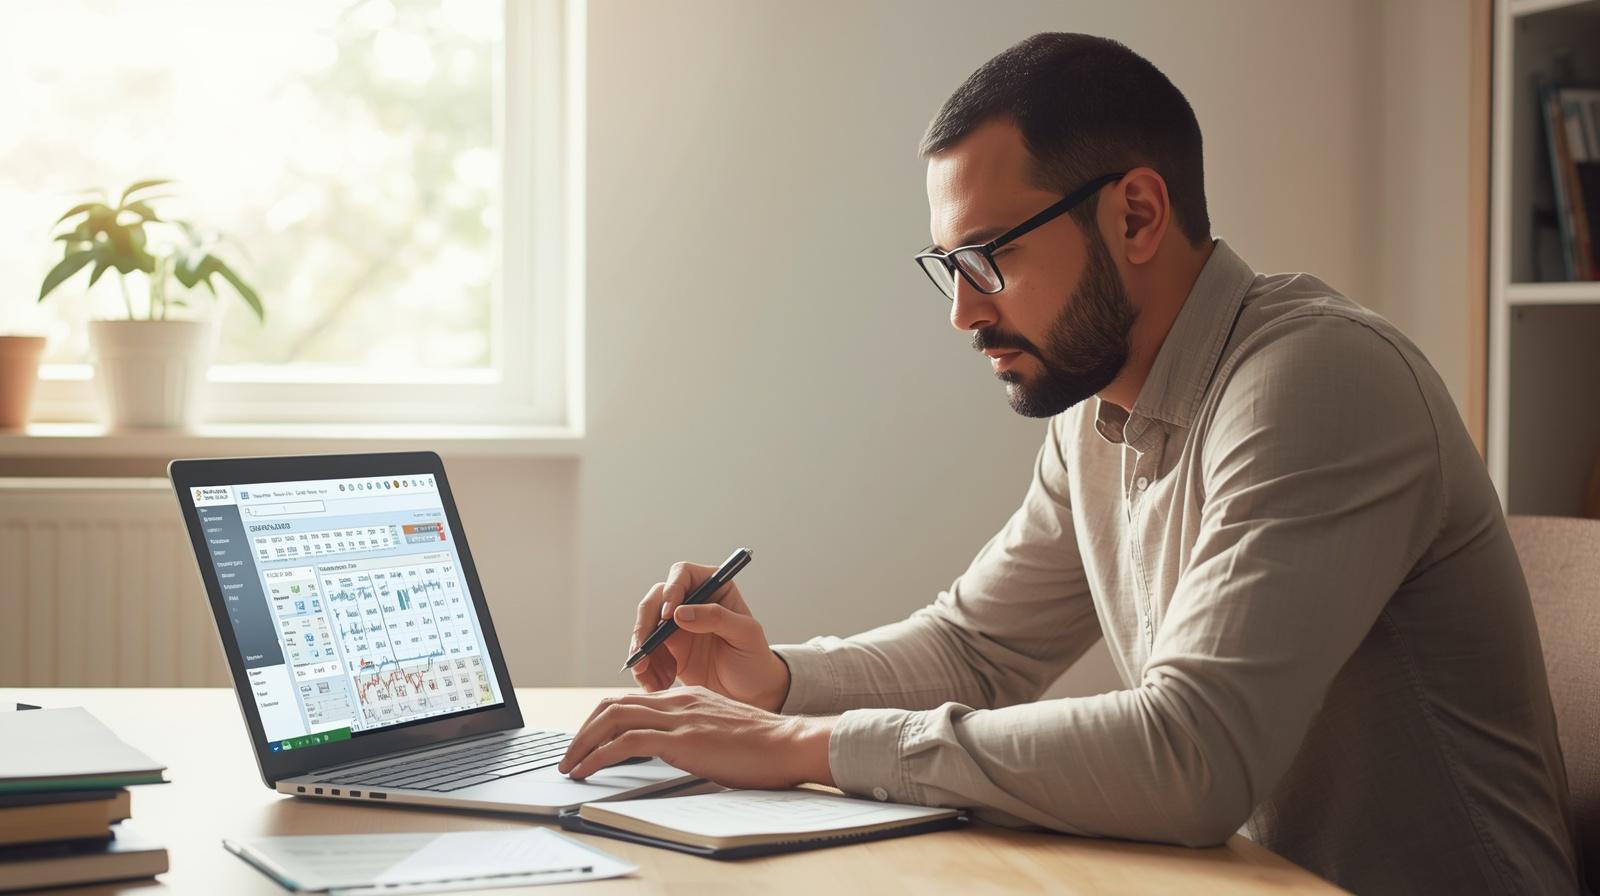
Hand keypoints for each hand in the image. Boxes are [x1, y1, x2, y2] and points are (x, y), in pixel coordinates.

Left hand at [557, 686, 835, 787]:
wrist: (789, 743)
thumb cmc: (763, 745)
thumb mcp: (720, 729)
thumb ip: (694, 730)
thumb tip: (671, 748)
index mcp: (686, 697)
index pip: (630, 700)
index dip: (601, 720)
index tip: (588, 742)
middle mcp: (677, 701)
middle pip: (612, 705)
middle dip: (583, 730)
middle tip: (569, 755)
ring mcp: (678, 718)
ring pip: (612, 719)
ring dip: (582, 743)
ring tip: (569, 766)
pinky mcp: (681, 740)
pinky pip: (625, 743)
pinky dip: (598, 756)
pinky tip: (587, 771)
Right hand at [629, 561, 790, 711]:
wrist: (751, 691)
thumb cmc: (754, 657)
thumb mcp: (745, 635)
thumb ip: (717, 618)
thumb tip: (680, 613)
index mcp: (713, 588)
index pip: (682, 574)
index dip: (671, 590)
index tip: (668, 616)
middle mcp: (691, 601)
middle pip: (655, 600)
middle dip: (645, 625)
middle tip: (643, 649)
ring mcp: (676, 626)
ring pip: (645, 628)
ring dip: (643, 653)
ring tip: (655, 680)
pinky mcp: (668, 650)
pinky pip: (646, 654)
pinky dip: (646, 670)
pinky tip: (659, 685)